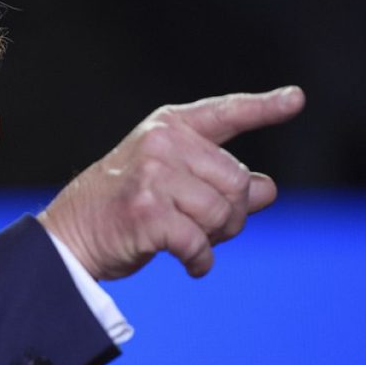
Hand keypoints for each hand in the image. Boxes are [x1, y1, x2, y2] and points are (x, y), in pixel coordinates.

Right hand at [38, 86, 305, 279]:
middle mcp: (162, 144)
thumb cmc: (121, 208)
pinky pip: (199, 242)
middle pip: (237, 182)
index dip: (264, 107)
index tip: (296, 99)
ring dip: (216, 239)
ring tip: (195, 243)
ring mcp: (153, 176)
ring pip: (222, 213)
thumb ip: (218, 181)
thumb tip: (267, 190)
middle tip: (208, 231)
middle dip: (233, 215)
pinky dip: (201, 261)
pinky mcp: (148, 212)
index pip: (225, 113)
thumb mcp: (170, 183)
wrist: (69, 235)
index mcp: (168, 128)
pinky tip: (191, 264)